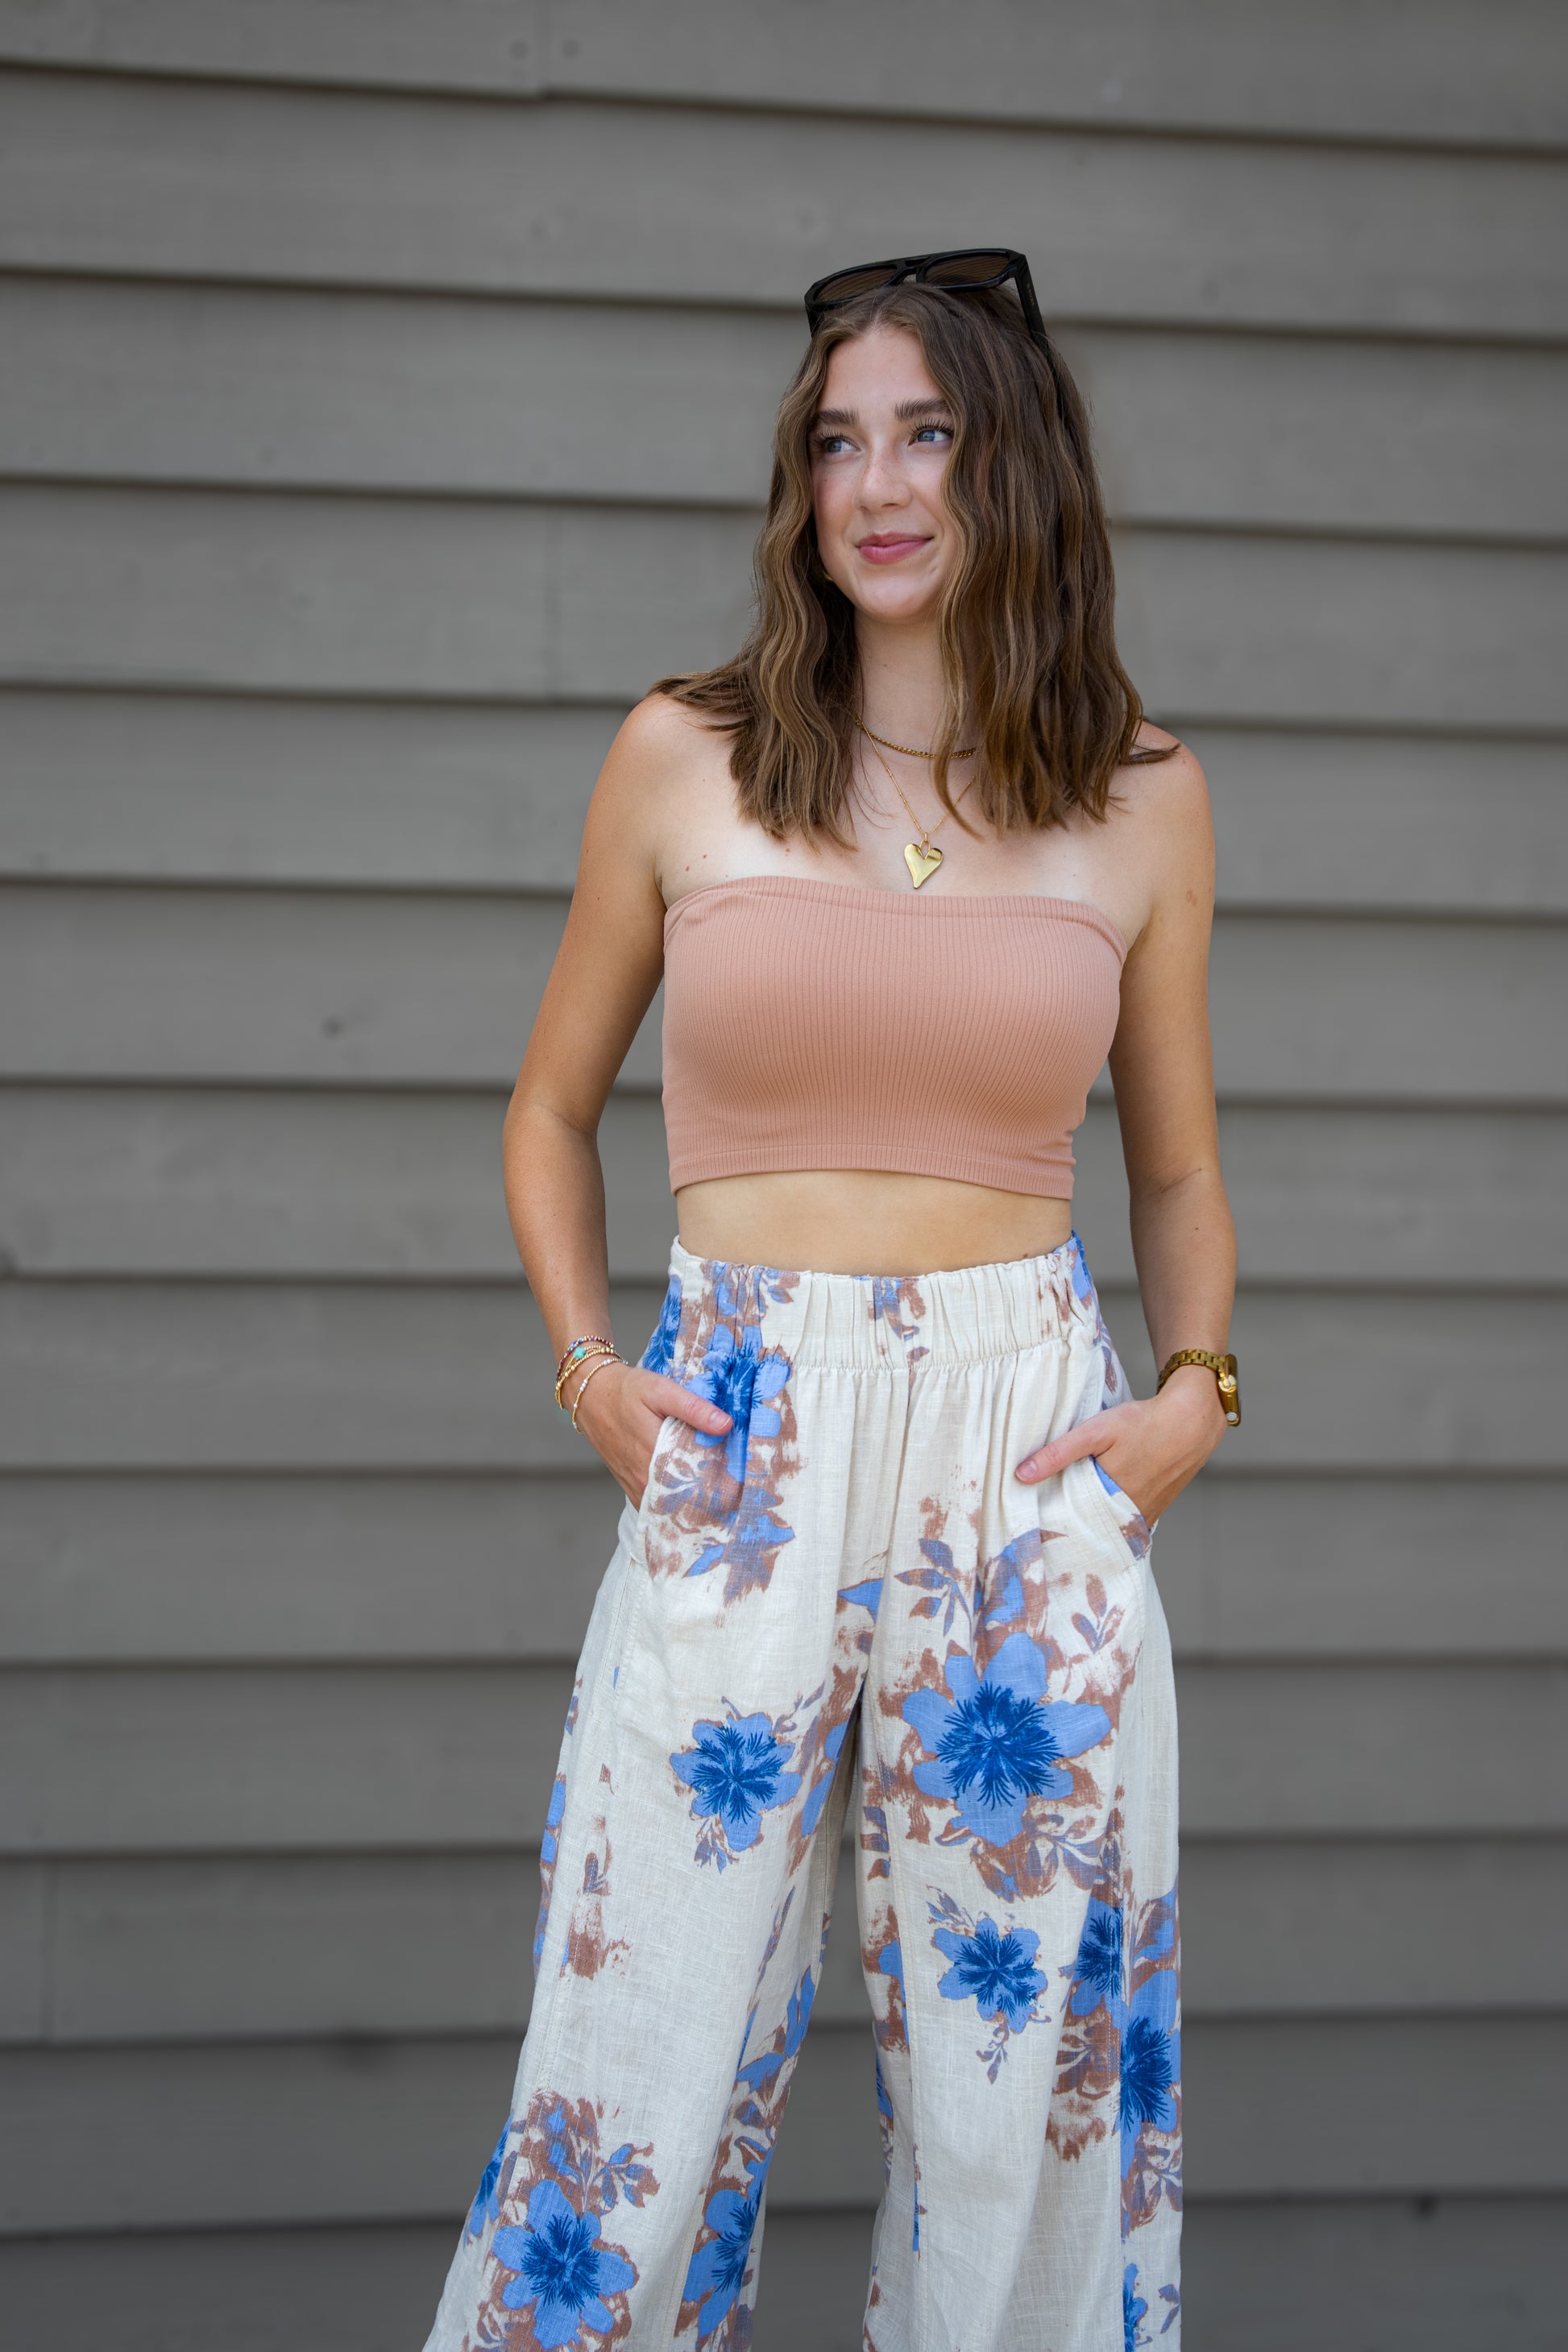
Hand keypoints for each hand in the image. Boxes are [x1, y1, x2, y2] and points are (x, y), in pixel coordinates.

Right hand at [569, 1360, 731, 1505]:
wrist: (589, 1394)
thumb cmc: (625, 1390)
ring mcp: (634, 1485)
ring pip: (670, 1504)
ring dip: (691, 1500)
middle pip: (685, 1499)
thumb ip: (693, 1408)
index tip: (740, 1482)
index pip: (696, 1485)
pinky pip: (655, 1502)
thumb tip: (725, 1425)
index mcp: (654, 1457)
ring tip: (717, 1490)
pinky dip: (673, 1500)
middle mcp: (643, 1478)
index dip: (720, 1486)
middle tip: (734, 1488)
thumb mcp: (661, 1390)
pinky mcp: (629, 1485)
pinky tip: (689, 1489)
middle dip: (709, 1495)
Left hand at [1013, 1364, 1227, 1521]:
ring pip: (1106, 1530)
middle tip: (1040, 1526)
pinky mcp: (1154, 1512)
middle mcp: (1126, 1515)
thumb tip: (1022, 1475)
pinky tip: (1094, 1516)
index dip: (1048, 1523)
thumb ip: (1060, 1452)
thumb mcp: (1097, 1431)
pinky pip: (1125, 1525)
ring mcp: (1143, 1516)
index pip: (1068, 1523)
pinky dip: (1109, 1523)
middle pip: (1087, 1530)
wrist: (1191, 1423)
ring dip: (1087, 1527)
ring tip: (1062, 1523)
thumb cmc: (1143, 1424)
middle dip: (1065, 1530)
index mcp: (1108, 1499)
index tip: (1027, 1523)